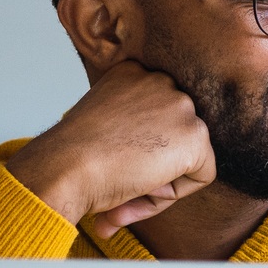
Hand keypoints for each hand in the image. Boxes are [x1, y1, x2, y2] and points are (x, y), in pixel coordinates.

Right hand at [3, 61, 215, 237]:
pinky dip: (177, 193)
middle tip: (121, 184)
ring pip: (188, 155)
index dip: (137, 152)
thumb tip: (133, 169)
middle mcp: (160, 80)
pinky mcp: (194, 135)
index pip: (155, 118)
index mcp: (133, 74)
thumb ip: (125, 141)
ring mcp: (180, 106)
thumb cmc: (70, 156)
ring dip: (163, 180)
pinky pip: (202, 175)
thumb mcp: (99, 131)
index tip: (114, 168)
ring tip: (129, 186)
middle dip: (152, 166)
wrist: (65, 165)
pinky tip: (146, 188)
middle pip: (174, 135)